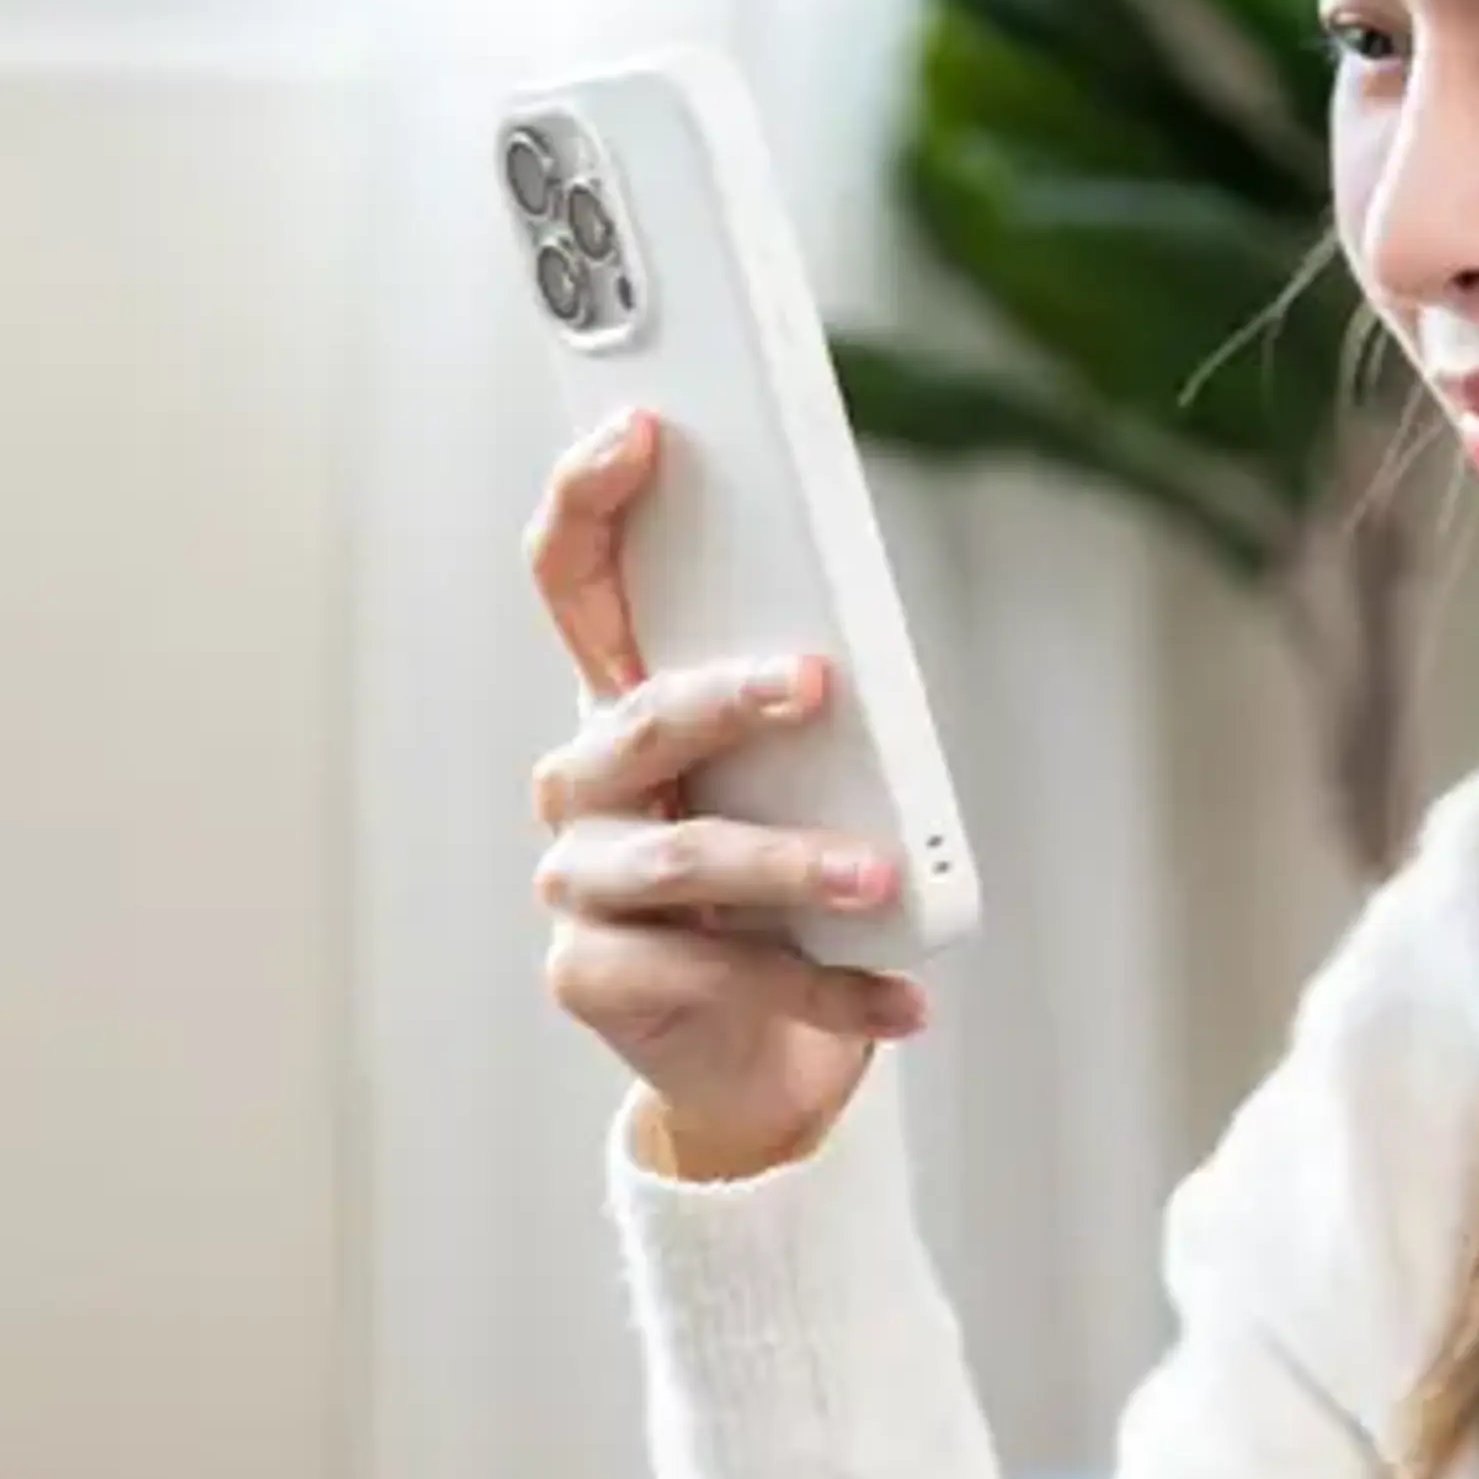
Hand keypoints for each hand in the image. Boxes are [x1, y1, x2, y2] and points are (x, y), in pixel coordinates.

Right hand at [523, 410, 925, 1180]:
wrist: (757, 1048)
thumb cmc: (782, 880)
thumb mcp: (800, 782)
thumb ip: (808, 714)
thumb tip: (856, 655)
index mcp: (622, 703)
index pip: (573, 579)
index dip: (587, 499)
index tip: (642, 430)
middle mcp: (582, 782)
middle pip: (635, 716)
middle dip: (726, 696)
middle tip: (816, 683)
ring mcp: (577, 882)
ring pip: (683, 855)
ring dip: (790, 864)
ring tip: (877, 878)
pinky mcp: (594, 977)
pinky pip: (722, 970)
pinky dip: (830, 986)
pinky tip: (904, 996)